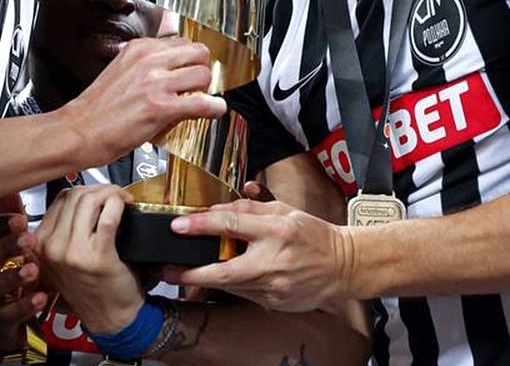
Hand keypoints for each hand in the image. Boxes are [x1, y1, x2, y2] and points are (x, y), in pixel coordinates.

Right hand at [0, 198, 47, 352]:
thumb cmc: (6, 277)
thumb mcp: (9, 247)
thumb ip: (11, 218)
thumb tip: (12, 183)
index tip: (21, 218)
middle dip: (5, 245)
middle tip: (29, 239)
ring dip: (12, 276)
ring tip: (33, 269)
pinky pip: (6, 314)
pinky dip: (23, 306)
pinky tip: (41, 297)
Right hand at [35, 185, 145, 333]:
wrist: (109, 318)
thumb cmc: (92, 287)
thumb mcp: (63, 258)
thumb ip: (64, 229)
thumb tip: (83, 196)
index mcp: (40, 245)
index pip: (60, 198)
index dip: (84, 189)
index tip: (99, 194)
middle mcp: (52, 248)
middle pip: (74, 195)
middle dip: (99, 187)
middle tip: (115, 194)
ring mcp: (72, 252)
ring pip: (89, 200)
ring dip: (111, 192)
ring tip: (121, 200)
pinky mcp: (97, 256)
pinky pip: (108, 216)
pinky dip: (119, 204)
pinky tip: (126, 208)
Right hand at [65, 37, 225, 166]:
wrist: (78, 131)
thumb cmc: (96, 109)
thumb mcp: (121, 71)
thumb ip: (147, 65)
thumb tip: (173, 67)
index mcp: (138, 49)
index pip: (181, 42)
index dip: (189, 60)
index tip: (190, 71)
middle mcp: (148, 60)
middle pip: (198, 52)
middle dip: (201, 69)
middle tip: (197, 85)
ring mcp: (155, 83)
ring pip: (203, 74)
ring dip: (206, 89)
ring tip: (198, 100)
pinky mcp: (161, 107)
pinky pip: (202, 103)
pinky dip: (214, 108)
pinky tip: (213, 112)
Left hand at [163, 199, 353, 312]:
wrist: (342, 266)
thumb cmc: (312, 235)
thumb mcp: (284, 210)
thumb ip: (250, 207)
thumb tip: (218, 207)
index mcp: (277, 230)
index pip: (231, 225)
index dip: (200, 225)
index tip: (178, 226)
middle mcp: (274, 261)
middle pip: (224, 270)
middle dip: (191, 272)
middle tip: (168, 268)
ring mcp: (274, 286)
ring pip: (230, 285)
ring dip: (205, 279)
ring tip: (184, 272)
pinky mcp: (274, 302)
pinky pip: (243, 294)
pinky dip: (229, 285)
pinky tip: (219, 279)